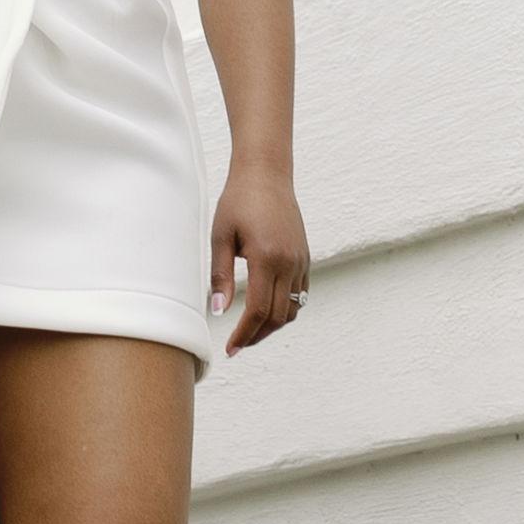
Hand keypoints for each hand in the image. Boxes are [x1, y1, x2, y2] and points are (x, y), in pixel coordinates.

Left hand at [209, 159, 312, 352]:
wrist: (266, 174)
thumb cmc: (238, 201)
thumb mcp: (221, 236)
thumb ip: (220, 275)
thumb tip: (218, 311)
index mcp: (266, 258)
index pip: (257, 310)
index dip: (243, 335)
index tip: (230, 349)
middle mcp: (289, 263)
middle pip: (277, 316)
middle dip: (257, 336)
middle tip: (237, 345)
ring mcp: (301, 261)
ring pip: (293, 309)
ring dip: (272, 325)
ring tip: (250, 331)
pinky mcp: (305, 257)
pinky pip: (301, 295)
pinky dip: (285, 309)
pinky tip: (266, 310)